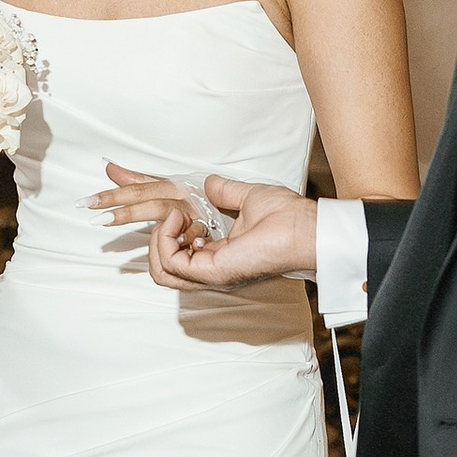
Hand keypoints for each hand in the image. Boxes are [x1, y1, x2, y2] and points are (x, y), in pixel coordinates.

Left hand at [92, 164, 212, 246]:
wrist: (252, 215)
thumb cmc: (208, 202)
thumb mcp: (170, 190)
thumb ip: (140, 180)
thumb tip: (108, 166)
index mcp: (176, 187)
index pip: (140, 187)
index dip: (113, 194)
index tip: (86, 202)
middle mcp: (185, 197)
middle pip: (147, 197)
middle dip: (117, 202)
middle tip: (92, 212)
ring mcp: (196, 214)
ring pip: (162, 210)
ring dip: (133, 214)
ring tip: (107, 219)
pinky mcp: (209, 229)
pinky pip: (187, 234)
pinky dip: (175, 236)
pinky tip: (158, 238)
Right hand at [148, 174, 317, 292]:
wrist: (304, 227)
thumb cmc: (287, 217)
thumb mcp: (246, 197)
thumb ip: (224, 192)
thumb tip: (208, 183)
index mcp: (218, 254)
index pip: (176, 252)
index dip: (161, 228)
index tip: (163, 204)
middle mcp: (210, 267)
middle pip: (162, 267)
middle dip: (152, 236)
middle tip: (166, 213)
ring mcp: (210, 273)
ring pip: (160, 270)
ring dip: (159, 238)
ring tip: (176, 217)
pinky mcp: (211, 272)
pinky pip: (170, 263)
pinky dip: (166, 238)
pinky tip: (179, 219)